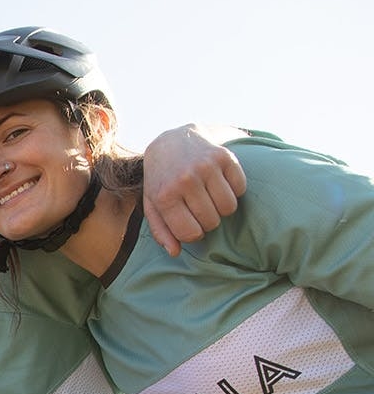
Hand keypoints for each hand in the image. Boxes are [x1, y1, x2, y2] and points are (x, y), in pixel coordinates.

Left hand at [142, 124, 247, 255]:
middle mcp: (185, 180)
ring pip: (228, 208)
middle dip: (207, 222)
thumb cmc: (161, 179)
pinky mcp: (225, 157)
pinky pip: (240, 189)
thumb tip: (175, 252)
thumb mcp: (153, 204)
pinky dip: (233, 191)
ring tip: (209, 198)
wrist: (172, 141)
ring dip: (221, 208)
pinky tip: (218, 184)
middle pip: (212, 222)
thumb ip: (161, 231)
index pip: (191, 233)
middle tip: (199, 209)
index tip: (190, 225)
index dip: (193, 234)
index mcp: (165, 195)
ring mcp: (206, 167)